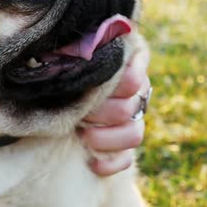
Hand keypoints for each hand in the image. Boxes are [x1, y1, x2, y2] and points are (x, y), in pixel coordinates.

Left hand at [80, 47, 150, 175]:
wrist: (68, 76)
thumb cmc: (71, 54)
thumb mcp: (79, 43)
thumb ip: (81, 45)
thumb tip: (72, 53)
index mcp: (132, 63)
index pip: (132, 81)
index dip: (109, 90)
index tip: (84, 88)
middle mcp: (137, 91)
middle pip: (128, 109)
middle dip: (100, 113)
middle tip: (78, 112)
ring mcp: (133, 118)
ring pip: (134, 134)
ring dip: (106, 138)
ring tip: (83, 135)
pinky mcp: (123, 143)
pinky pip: (127, 158)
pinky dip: (111, 163)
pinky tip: (92, 162)